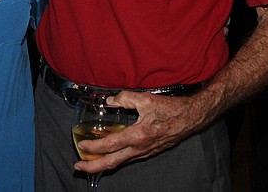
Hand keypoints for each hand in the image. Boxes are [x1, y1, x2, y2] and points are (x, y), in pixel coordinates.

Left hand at [72, 90, 207, 174]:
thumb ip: (124, 99)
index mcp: (137, 136)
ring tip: (89, 164)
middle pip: (112, 162)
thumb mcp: (144, 99)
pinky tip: (109, 155)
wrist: (189, 118)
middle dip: (93, 167)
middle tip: (78, 167)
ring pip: (120, 162)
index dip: (93, 147)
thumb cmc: (170, 109)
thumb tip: (109, 101)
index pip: (109, 145)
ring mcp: (144, 152)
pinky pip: (128, 158)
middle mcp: (140, 148)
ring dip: (103, 164)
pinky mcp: (148, 151)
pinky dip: (115, 159)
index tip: (81, 146)